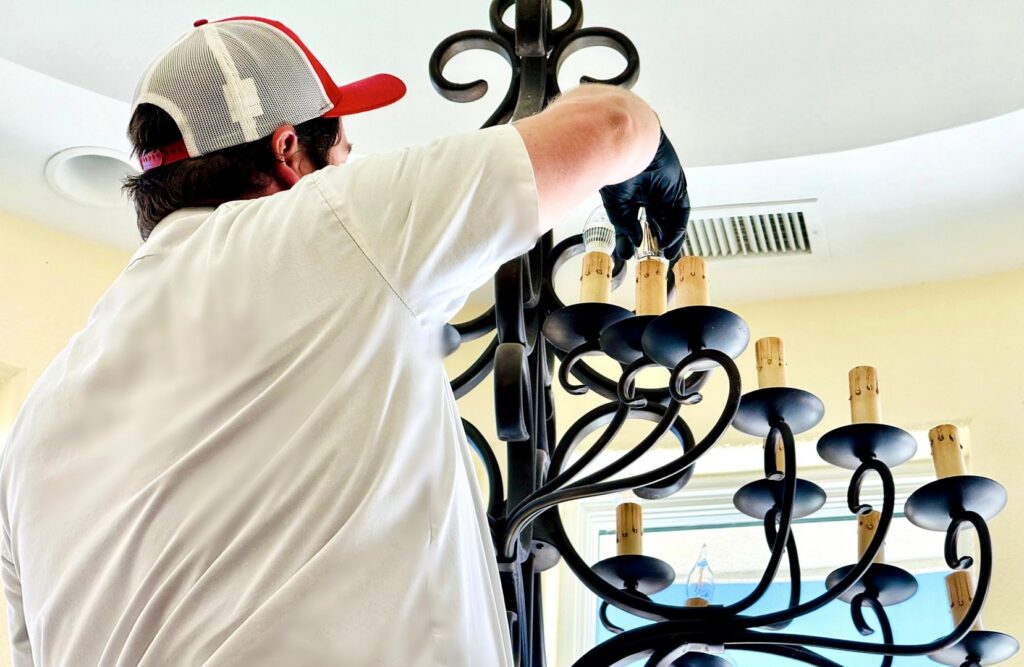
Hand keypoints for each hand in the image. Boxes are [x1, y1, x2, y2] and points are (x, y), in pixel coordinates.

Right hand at [599, 129, 689, 260]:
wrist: (627, 147)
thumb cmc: (616, 166)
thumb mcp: (616, 205)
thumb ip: (625, 226)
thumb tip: (634, 243)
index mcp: (632, 194)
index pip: (635, 221)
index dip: (634, 239)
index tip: (632, 253)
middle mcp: (649, 192)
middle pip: (656, 222)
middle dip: (657, 241)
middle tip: (657, 259)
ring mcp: (664, 189)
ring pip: (670, 219)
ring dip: (670, 238)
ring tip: (666, 254)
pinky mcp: (678, 186)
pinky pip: (681, 211)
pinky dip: (676, 228)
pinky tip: (669, 241)